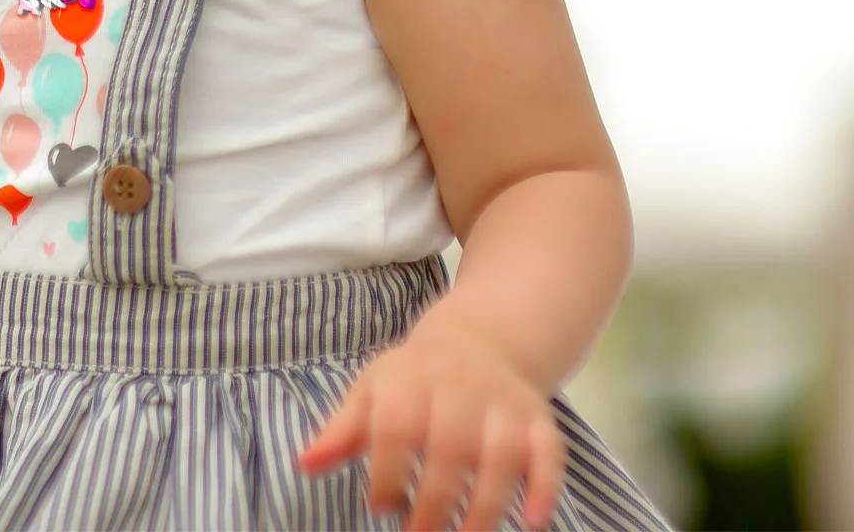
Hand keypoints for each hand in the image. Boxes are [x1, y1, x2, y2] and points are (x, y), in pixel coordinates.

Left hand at [297, 320, 564, 531]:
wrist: (479, 340)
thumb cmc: (412, 380)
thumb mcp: (372, 391)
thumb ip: (342, 431)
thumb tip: (304, 465)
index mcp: (410, 378)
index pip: (396, 426)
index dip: (387, 473)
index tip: (380, 505)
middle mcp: (460, 386)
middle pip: (451, 447)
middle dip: (436, 502)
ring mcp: (504, 404)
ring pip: (502, 454)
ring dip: (486, 506)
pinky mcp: (539, 421)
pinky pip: (549, 453)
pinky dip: (545, 488)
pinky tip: (531, 522)